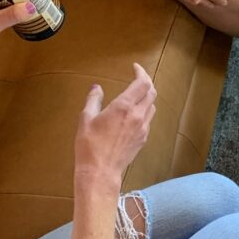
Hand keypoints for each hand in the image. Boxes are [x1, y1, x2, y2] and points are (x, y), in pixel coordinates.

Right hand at [74, 63, 156, 189]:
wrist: (101, 171)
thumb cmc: (89, 145)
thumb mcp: (86, 118)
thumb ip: (94, 100)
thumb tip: (97, 88)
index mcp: (124, 107)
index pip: (142, 83)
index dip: (141, 73)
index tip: (135, 67)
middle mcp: (138, 115)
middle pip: (151, 93)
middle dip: (146, 82)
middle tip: (138, 77)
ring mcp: (143, 128)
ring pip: (152, 106)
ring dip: (147, 97)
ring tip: (137, 94)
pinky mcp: (143, 138)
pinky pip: (148, 119)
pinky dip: (144, 110)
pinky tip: (134, 113)